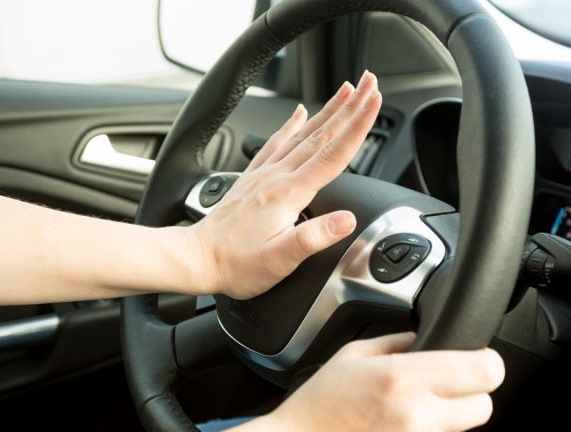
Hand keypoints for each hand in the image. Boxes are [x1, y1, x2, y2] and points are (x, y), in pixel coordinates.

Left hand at [189, 70, 381, 298]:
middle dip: (350, 107)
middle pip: (322, 135)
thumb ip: (313, 238)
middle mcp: (276, 176)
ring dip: (327, 110)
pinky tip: (299, 113)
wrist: (196, 259)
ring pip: (303, 133)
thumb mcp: (279, 260)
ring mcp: (264, 174)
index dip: (357, 127)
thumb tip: (346, 220)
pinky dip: (292, 124)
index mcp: (288, 193)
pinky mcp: (254, 178)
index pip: (332, 154)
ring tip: (346, 89)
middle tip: (369, 82)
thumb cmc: (236, 264)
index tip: (374, 103)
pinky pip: (277, 142)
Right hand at [247, 333, 504, 431]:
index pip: (484, 370)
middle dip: (471, 392)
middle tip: (445, 384)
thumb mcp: (354, 354)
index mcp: (402, 378)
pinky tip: (403, 422)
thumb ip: (398, 342)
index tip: (476, 357)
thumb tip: (427, 338)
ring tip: (414, 405)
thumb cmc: (321, 402)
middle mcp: (416, 415)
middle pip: (484, 406)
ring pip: (464, 427)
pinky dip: (431, 429)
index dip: (485, 360)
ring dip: (449, 414)